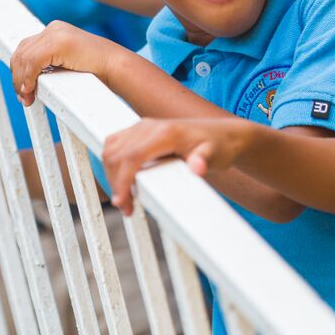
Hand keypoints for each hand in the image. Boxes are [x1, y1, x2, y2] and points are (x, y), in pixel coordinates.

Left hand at [9, 21, 123, 106]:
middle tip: (23, 98)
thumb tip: (24, 82)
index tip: (22, 91)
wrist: (115, 65)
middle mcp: (53, 28)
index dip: (19, 70)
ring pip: (25, 57)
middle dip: (17, 77)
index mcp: (54, 30)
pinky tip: (31, 90)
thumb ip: (49, 64)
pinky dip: (28, 78)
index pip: (25, 48)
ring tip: (26, 98)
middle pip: (21, 52)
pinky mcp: (58, 42)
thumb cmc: (95, 70)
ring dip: (21, 81)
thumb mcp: (66, 64)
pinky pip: (33, 61)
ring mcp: (56, 33)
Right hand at [101, 118, 253, 214]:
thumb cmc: (219, 146)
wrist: (222, 134)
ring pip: (111, 149)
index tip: (122, 202)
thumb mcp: (215, 155)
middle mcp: (149, 126)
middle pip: (116, 154)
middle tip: (128, 209)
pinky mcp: (140, 131)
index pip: (131, 156)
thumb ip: (204, 159)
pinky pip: (115, 144)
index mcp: (164, 133)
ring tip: (126, 199)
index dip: (121, 180)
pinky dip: (113, 164)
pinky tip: (123, 182)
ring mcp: (143, 126)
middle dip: (115, 183)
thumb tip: (197, 167)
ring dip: (111, 175)